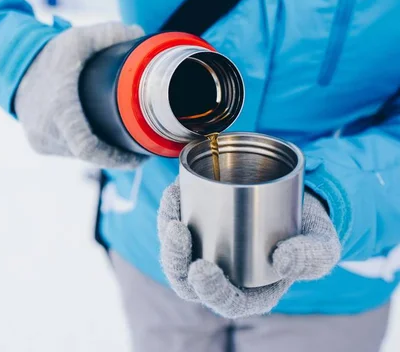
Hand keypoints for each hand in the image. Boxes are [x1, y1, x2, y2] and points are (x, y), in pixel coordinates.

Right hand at [14, 22, 145, 168]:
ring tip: (122, 139)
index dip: (115, 158)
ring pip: (79, 154)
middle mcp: (47, 131)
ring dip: (100, 150)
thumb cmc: (48, 56)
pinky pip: (68, 151)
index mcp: (58, 110)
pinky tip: (98, 139)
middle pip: (90, 153)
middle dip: (115, 154)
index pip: (88, 148)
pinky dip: (84, 146)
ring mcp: (41, 141)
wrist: (12, 68)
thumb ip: (108, 34)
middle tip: (139, 146)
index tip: (137, 158)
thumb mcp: (77, 39)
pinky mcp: (39, 145)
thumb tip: (139, 35)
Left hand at [157, 179, 340, 318]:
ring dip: (167, 229)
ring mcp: (207, 251)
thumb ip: (311, 257)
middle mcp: (223, 275)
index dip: (209, 290)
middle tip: (177, 231)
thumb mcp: (323, 245)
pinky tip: (174, 190)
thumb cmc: (310, 232)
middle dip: (175, 258)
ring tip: (172, 202)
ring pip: (175, 250)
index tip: (202, 270)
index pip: (224, 301)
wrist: (300, 202)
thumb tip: (283, 260)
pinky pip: (176, 223)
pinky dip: (171, 207)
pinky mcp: (198, 227)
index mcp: (251, 292)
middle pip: (187, 279)